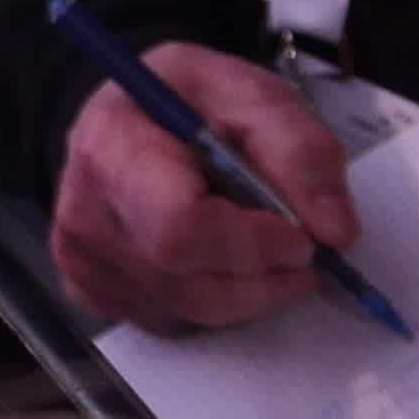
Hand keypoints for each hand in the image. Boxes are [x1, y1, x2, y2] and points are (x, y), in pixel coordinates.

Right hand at [50, 45, 356, 332]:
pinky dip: (213, 303)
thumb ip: (301, 152)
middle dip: (264, 279)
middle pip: (187, 285)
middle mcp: (84, 212)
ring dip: (246, 292)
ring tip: (262, 246)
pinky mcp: (91, 290)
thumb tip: (336, 232)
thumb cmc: (190, 99)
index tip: (301, 236)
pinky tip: (217, 259)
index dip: (252, 245)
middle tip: (304, 251)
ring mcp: (82, 258)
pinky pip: (171, 323)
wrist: (134, 113)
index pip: (179, 228)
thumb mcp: (254, 95)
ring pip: (187, 313)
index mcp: (112, 147)